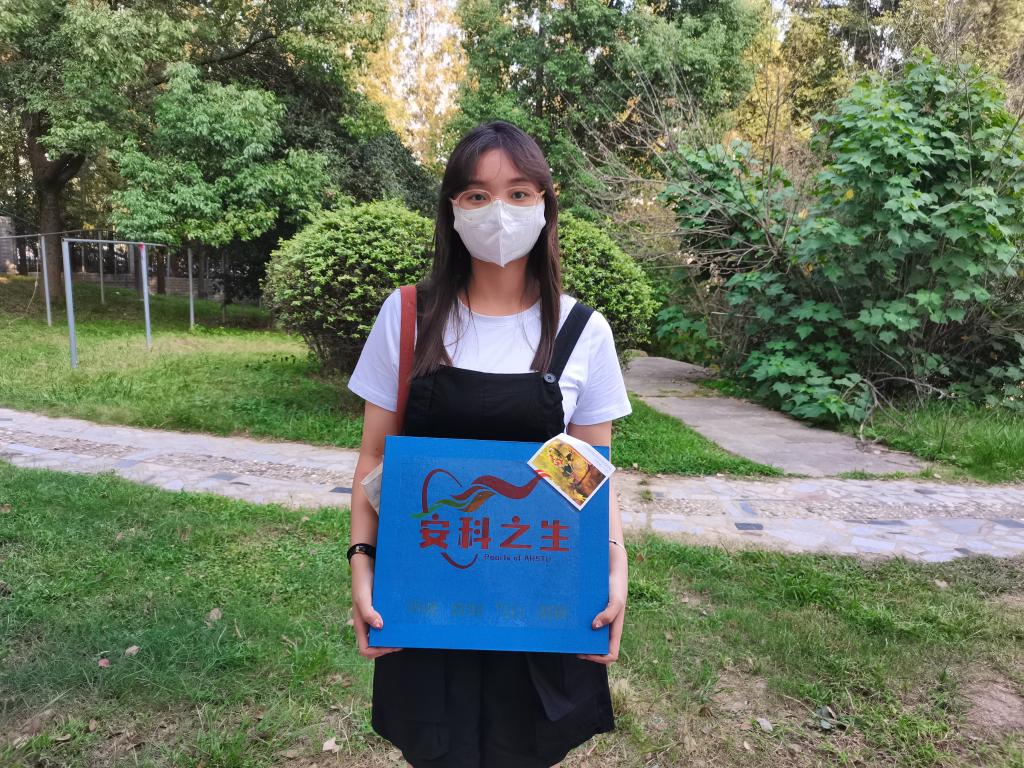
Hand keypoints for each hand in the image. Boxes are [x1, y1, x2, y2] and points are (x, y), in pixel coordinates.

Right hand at [350, 555, 401, 658]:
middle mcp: (367, 624)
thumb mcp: (363, 598)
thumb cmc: (361, 582)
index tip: (391, 645)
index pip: (366, 649)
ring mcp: (374, 617)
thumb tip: (380, 627)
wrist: (366, 565)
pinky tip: (404, 620)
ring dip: (393, 636)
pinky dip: (395, 624)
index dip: (377, 652)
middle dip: (388, 646)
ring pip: (383, 634)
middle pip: (376, 645)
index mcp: (360, 626)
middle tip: (402, 640)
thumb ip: (368, 613)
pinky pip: (388, 622)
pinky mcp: (381, 609)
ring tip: (405, 632)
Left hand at [577, 540, 626, 664]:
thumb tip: (594, 627)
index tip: (585, 652)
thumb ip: (609, 614)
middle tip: (570, 644)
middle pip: (596, 647)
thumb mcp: (616, 599)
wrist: (611, 566)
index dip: (599, 658)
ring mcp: (597, 618)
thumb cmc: (616, 584)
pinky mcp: (589, 609)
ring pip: (588, 636)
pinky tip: (565, 618)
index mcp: (615, 629)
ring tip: (565, 633)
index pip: (610, 654)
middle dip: (584, 649)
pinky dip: (575, 623)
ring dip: (578, 637)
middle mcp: (605, 626)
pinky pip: (582, 621)